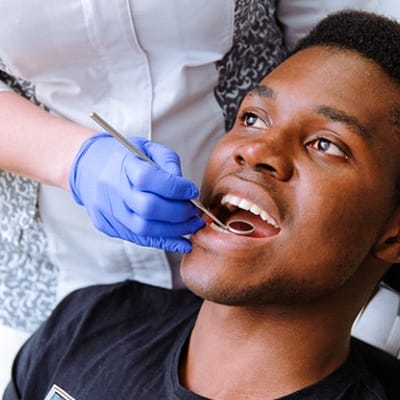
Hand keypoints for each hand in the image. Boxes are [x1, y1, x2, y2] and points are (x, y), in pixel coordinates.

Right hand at [69, 133, 203, 252]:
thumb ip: (168, 162)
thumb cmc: (121, 156)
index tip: (192, 191)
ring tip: (192, 225)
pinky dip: (164, 242)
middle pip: (148, 208)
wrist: (86, 168)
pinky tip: (182, 242)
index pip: (149, 178)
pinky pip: (139, 239)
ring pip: (145, 229)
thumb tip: (186, 188)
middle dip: (178, 212)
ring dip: (175, 230)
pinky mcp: (108, 226)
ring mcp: (108, 211)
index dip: (176, 188)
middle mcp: (112, 189)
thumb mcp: (146, 148)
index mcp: (121, 164)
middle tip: (193, 211)